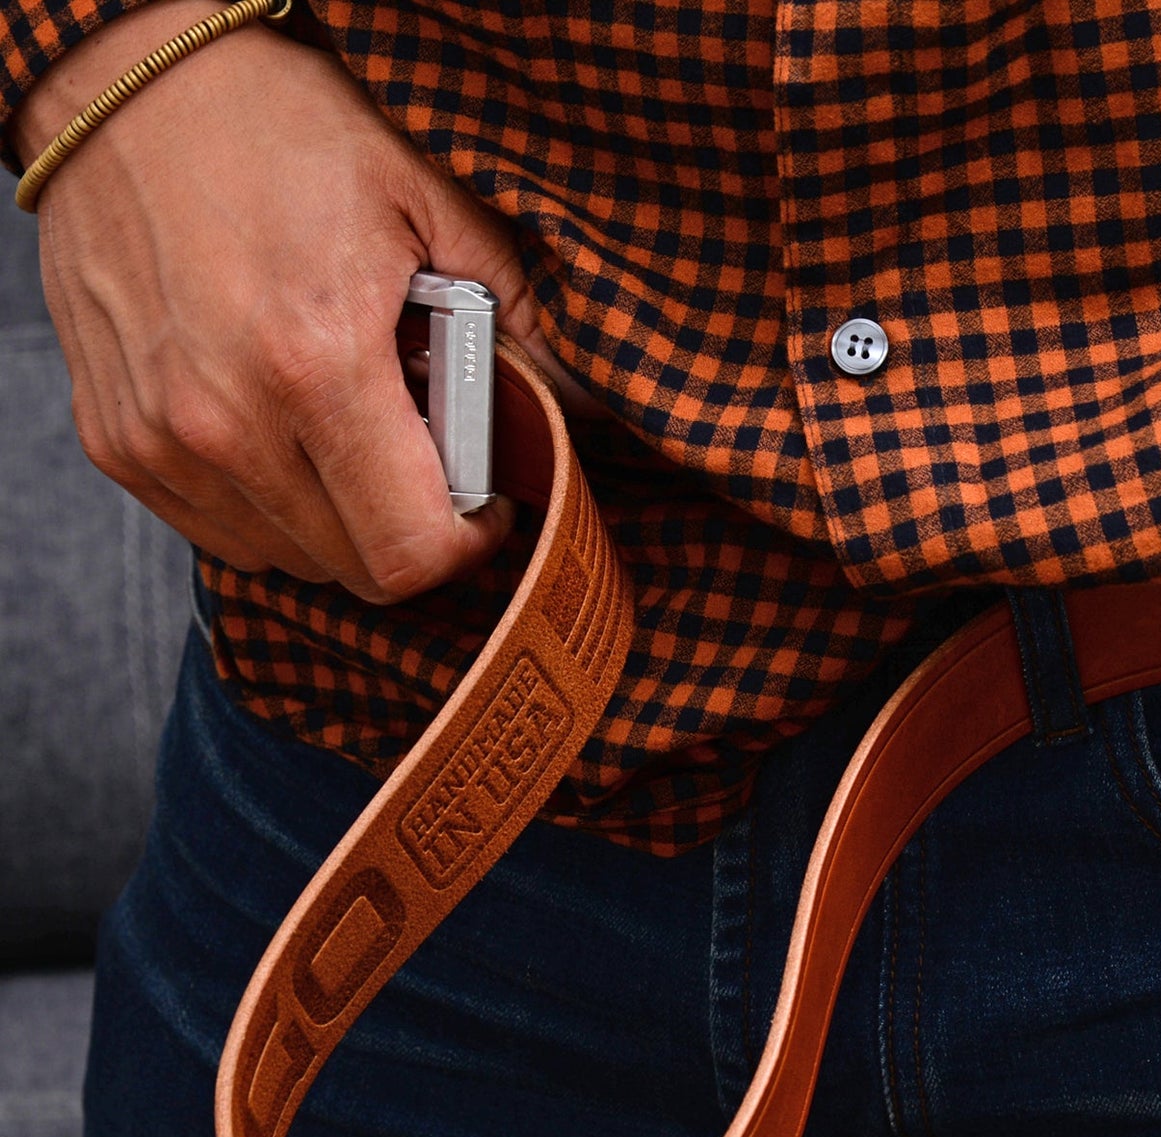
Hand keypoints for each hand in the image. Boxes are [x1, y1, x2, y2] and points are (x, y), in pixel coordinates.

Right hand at [11, 2, 592, 601]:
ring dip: (340, 521)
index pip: (410, 551)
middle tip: (424, 455)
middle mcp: (225, 422)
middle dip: (411, 529)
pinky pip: (221, 532)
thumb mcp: (428, 199)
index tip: (484, 501)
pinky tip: (284, 429)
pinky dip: (269, 508)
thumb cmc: (281, 130)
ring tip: (349, 428)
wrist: (126, 84)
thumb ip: (518, 315)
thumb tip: (584, 402)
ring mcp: (159, 440)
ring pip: (290, 559)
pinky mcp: (116, 442)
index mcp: (317, 365)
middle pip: (355, 569)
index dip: (467, 544)